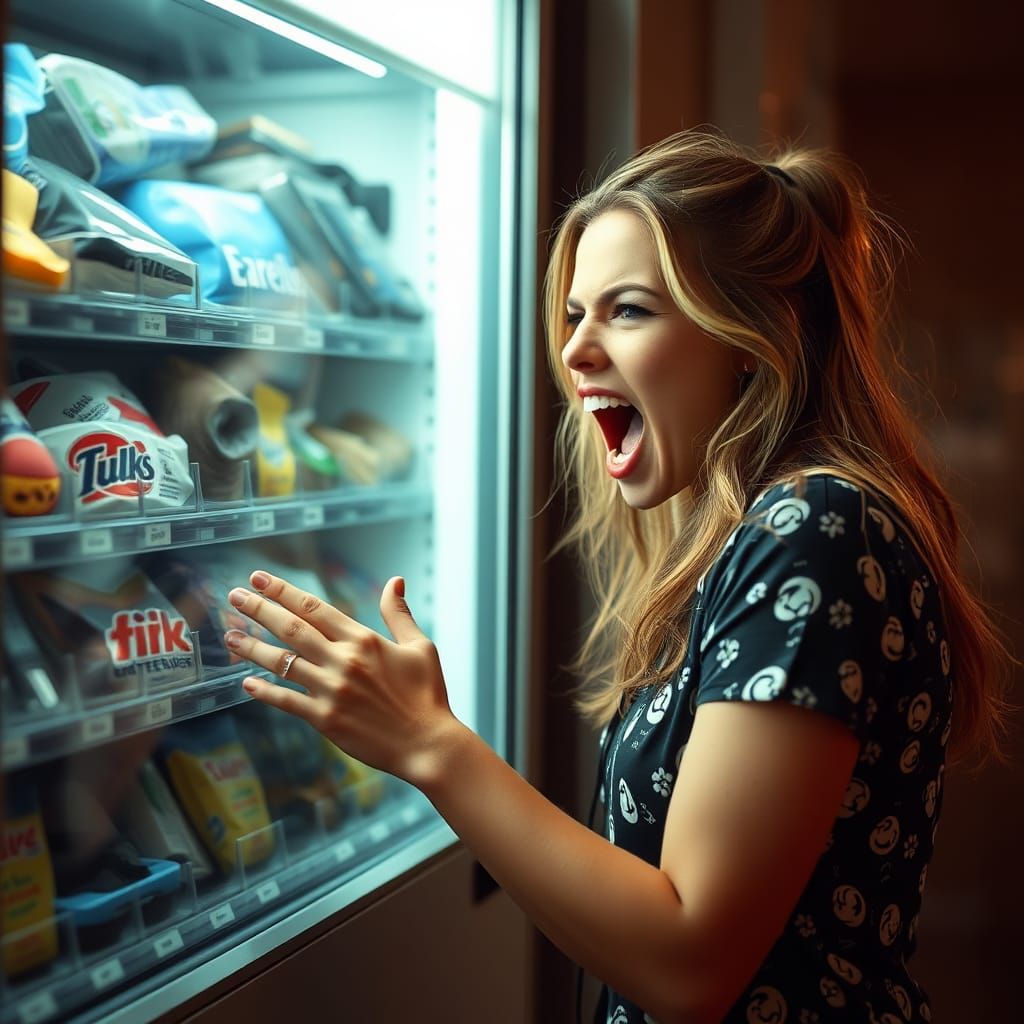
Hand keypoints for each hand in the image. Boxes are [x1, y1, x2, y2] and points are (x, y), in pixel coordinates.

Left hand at [223, 572, 456, 786]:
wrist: (426, 743)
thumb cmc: (426, 694)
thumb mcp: (420, 646)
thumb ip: (398, 614)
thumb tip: (394, 581)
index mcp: (363, 640)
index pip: (313, 607)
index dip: (283, 591)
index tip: (259, 579)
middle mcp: (343, 661)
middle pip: (291, 629)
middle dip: (259, 609)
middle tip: (233, 597)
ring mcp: (331, 691)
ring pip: (282, 663)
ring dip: (252, 648)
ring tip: (229, 636)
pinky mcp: (325, 719)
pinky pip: (287, 701)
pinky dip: (265, 692)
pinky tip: (246, 684)